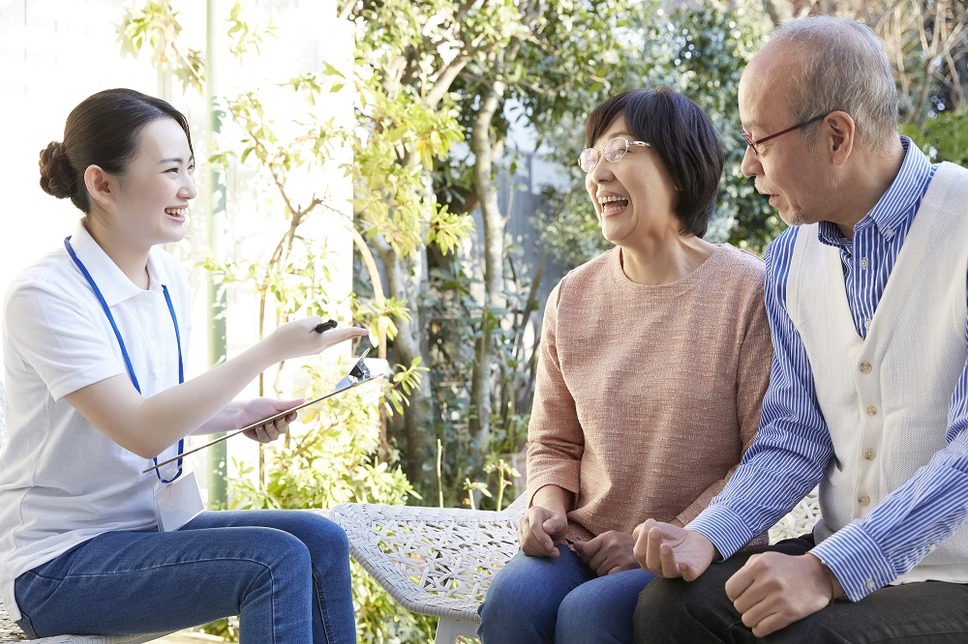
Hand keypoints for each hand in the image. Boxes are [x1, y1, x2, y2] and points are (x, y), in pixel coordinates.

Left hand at [237, 397, 301, 442]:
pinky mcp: (262, 438)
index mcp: (283, 416)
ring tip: (263, 422)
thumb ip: (287, 404)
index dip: (292, 416)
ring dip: (269, 428)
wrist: (241, 412)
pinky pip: (265, 439)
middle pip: (284, 428)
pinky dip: (261, 432)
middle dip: (280, 423)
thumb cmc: (258, 405)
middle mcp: (278, 426)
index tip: (290, 414)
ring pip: (275, 435)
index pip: (292, 417)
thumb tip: (303, 400)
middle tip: (276, 418)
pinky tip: (257, 427)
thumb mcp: (273, 403)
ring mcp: (271, 433)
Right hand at [268, 317, 368, 361]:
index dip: (354, 331)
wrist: (272, 351)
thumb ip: (316, 320)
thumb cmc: (286, 336)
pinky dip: (323, 334)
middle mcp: (321, 347)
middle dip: (350, 334)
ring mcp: (315, 350)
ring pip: (329, 338)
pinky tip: (322, 333)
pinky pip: (320, 339)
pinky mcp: (309, 350)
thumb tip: (321, 322)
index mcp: (321, 341)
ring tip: (338, 331)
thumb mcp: (303, 323)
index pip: (342, 334)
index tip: (366, 331)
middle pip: (339, 338)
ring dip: (334, 333)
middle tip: (362, 331)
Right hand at [518, 505, 567, 557]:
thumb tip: (546, 528)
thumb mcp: (560, 521)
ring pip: (525, 544)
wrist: (550, 525)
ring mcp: (520, 530)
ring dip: (540, 552)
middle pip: (529, 537)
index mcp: (534, 512)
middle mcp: (524, 520)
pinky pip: (525, 550)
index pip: (534, 526)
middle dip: (542, 547)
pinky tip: (545, 552)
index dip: (542, 538)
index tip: (551, 546)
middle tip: (556, 553)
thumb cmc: (556, 522)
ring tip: (552, 552)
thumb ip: (555, 523)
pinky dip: (536, 554)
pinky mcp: (520, 540)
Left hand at [572, 530, 637, 575]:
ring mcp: (620, 556)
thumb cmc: (625, 548)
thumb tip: (575, 545)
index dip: (587, 558)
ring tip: (616, 567)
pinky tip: (619, 573)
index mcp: (609, 536)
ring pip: (599, 572)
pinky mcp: (625, 568)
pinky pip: (608, 577)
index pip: (585, 551)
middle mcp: (614, 545)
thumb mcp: (609, 541)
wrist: (649, 553)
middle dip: (597, 566)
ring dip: (605, 573)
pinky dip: (611, 577)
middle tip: (610, 563)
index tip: (594, 558)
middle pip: (591, 563)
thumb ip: (591, 545)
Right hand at [632, 519, 715, 580]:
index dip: (643, 539)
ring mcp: (676, 571)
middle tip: (655, 531)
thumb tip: (647, 527)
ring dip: (666, 559)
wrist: (692, 540)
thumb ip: (642, 529)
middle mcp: (659, 569)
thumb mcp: (653, 528)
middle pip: (651, 564)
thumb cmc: (668, 536)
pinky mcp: (692, 572)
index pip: (640, 554)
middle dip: (652, 547)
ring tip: (665, 546)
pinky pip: (689, 576)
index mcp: (647, 560)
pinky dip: (686, 572)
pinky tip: (684, 564)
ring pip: (668, 571)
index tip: (651, 523)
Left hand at [724, 552, 839, 636]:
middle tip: (754, 604)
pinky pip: (763, 629)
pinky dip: (760, 629)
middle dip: (744, 607)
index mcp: (758, 566)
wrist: (817, 574)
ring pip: (748, 620)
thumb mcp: (764, 558)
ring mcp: (779, 598)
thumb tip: (731, 591)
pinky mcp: (790, 613)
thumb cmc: (785, 567)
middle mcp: (768, 581)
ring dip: (752, 619)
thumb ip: (745, 570)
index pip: (730, 590)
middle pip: (739, 606)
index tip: (743, 595)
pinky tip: (764, 623)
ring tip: (759, 613)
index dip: (734, 595)